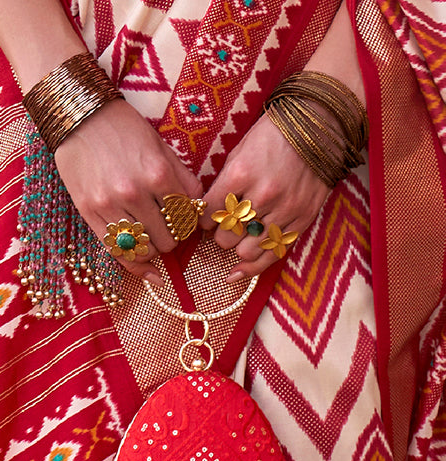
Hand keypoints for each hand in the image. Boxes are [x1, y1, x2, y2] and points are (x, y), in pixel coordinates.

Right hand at [54, 101, 203, 283]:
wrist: (79, 116)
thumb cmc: (122, 127)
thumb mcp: (159, 145)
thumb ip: (180, 176)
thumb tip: (196, 207)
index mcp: (158, 174)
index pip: (186, 217)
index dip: (189, 224)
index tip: (184, 223)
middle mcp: (135, 194)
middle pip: (167, 239)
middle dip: (171, 239)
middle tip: (168, 231)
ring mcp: (110, 207)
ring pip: (143, 249)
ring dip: (153, 250)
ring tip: (153, 241)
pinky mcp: (90, 214)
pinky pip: (116, 251)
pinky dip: (134, 264)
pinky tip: (146, 270)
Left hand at [202, 112, 329, 280]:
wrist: (320, 122)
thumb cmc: (275, 134)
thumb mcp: (241, 150)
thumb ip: (225, 183)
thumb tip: (208, 212)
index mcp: (241, 174)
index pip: (210, 212)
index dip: (204, 219)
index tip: (207, 218)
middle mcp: (262, 195)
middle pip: (225, 236)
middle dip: (221, 234)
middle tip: (225, 226)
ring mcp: (284, 209)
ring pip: (247, 250)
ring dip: (238, 247)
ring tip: (240, 236)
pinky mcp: (303, 218)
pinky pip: (274, 253)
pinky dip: (253, 266)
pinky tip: (237, 273)